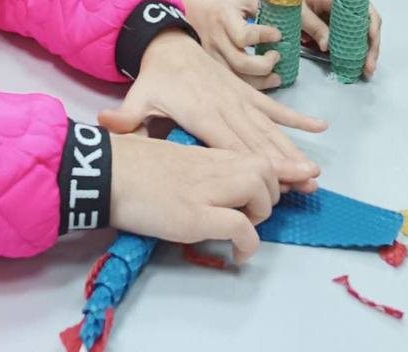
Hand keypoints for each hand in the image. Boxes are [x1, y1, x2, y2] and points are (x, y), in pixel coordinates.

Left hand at [98, 31, 326, 192]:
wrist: (169, 42)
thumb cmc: (155, 77)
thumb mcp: (138, 95)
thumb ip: (127, 116)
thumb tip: (105, 126)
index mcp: (202, 114)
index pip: (230, 145)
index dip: (252, 164)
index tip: (274, 183)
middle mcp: (226, 106)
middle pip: (257, 141)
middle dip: (283, 164)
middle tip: (308, 184)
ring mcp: (239, 98)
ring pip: (270, 127)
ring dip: (293, 148)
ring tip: (315, 170)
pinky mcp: (245, 91)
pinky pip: (273, 106)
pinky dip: (296, 117)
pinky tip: (319, 127)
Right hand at [109, 131, 277, 262]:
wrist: (106, 171)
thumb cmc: (131, 166)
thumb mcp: (172, 160)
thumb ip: (197, 168)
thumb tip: (209, 185)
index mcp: (207, 153)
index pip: (255, 154)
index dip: (282, 168)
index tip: (301, 176)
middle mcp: (213, 166)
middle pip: (266, 169)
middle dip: (269, 193)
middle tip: (249, 213)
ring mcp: (206, 189)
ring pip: (260, 189)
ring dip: (259, 213)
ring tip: (242, 229)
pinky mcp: (195, 214)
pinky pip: (240, 227)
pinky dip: (247, 242)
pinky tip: (236, 254)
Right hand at [179, 0, 282, 90]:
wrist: (194, 14)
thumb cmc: (223, 6)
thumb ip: (260, 8)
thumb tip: (281, 21)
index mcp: (224, 18)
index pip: (244, 36)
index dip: (264, 36)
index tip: (278, 34)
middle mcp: (217, 40)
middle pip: (241, 63)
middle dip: (264, 64)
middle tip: (277, 55)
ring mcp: (213, 57)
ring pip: (237, 78)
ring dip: (261, 82)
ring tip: (277, 77)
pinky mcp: (213, 68)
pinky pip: (233, 83)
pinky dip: (252, 86)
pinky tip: (264, 82)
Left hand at [301, 0, 380, 77]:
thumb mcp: (299, 11)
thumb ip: (314, 26)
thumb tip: (328, 47)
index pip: (363, 9)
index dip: (371, 25)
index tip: (372, 41)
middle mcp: (343, 7)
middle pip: (367, 24)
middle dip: (371, 46)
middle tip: (369, 68)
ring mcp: (339, 16)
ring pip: (360, 33)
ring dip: (364, 51)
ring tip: (365, 71)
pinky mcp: (333, 25)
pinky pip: (347, 37)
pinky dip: (352, 51)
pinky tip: (353, 64)